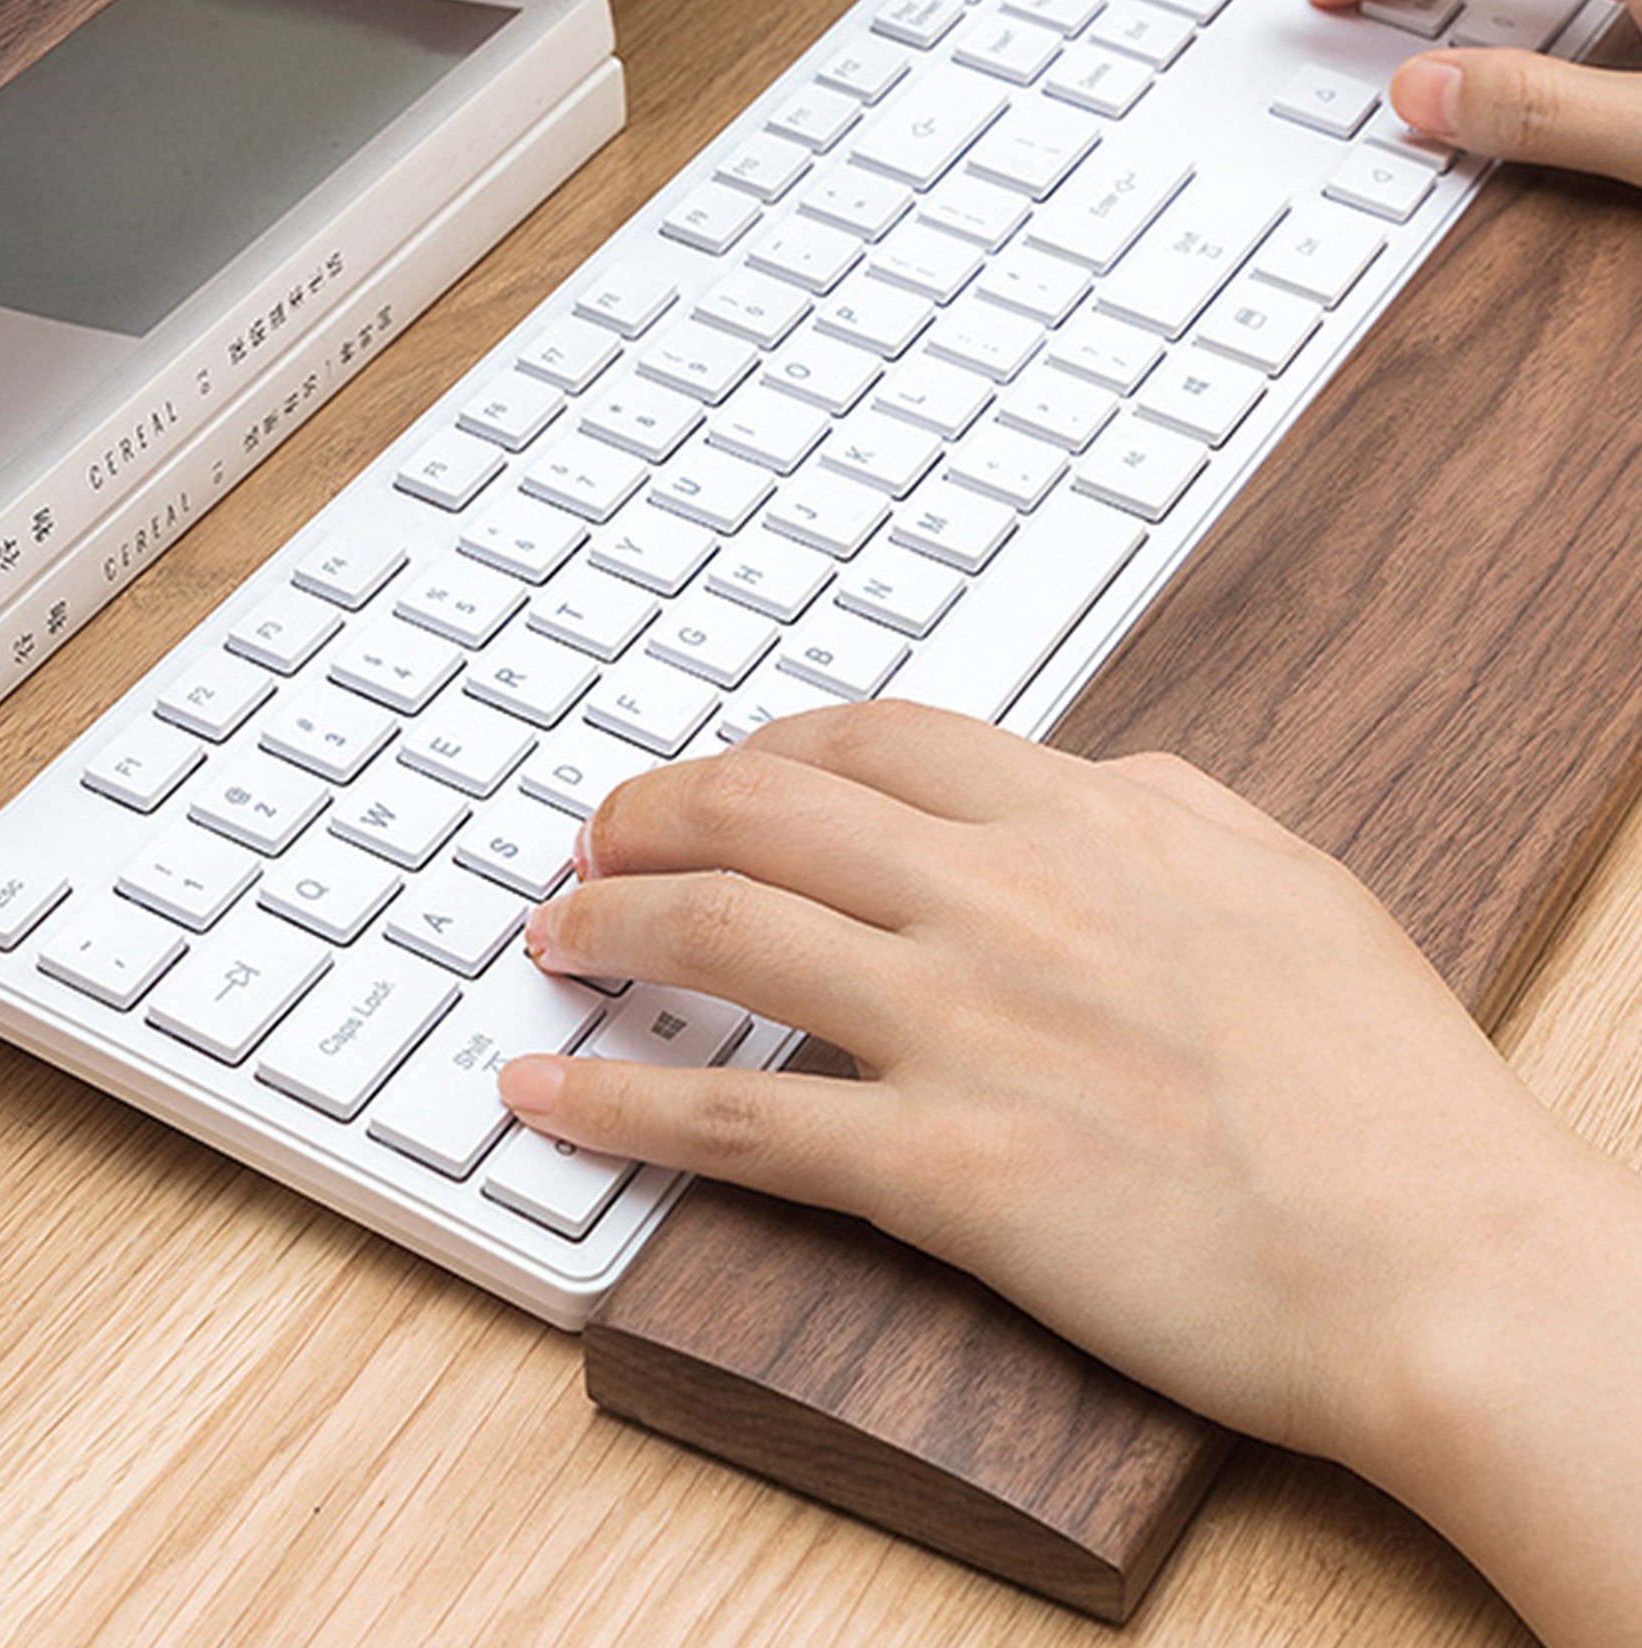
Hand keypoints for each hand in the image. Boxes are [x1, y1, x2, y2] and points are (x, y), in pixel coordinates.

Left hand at [502, 702, 1566, 1461]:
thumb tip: (1090, 770)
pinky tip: (551, 1095)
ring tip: (554, 934)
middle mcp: (1003, 899)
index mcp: (1085, 820)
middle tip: (595, 838)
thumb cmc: (1383, 1084)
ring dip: (609, 926)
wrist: (1443, 1256)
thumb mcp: (1285, 878)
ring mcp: (961, 1028)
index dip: (762, 747)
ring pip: (722, 934)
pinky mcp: (941, 1168)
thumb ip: (1166, 801)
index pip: (871, 739)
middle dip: (652, 811)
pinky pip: (734, 1121)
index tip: (717, 773)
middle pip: (764, 811)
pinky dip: (620, 1102)